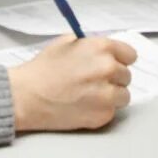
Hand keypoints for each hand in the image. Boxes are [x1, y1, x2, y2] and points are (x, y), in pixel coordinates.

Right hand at [7, 34, 136, 131]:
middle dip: (112, 79)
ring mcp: (108, 94)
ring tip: (88, 95)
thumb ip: (91, 46)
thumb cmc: (43, 69)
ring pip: (123, 95)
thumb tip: (106, 52)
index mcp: (102, 48)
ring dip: (111, 96)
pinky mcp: (103, 115)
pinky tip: (83, 106)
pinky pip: (112, 112)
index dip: (119, 60)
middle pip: (126, 76)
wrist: (26, 96)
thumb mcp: (67, 43)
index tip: (112, 65)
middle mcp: (109, 69)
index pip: (130, 55)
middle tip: (92, 82)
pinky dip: (101, 110)